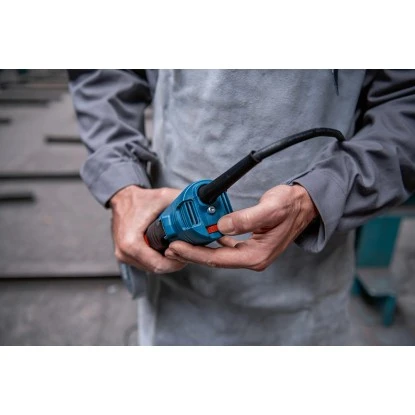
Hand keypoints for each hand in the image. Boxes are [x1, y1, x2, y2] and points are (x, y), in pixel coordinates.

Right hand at [110, 185, 185, 273]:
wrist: (122, 198)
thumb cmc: (140, 198)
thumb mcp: (164, 197)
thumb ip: (182, 203)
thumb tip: (200, 207)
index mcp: (132, 243)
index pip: (159, 265)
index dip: (176, 262)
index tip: (186, 253)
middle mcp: (125, 253)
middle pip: (157, 268)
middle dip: (173, 261)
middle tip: (185, 250)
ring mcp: (123, 255)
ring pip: (151, 267)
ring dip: (165, 261)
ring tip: (176, 248)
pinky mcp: (125, 255)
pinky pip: (145, 263)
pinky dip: (157, 258)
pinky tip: (165, 248)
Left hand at [165, 184, 317, 270]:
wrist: (304, 205)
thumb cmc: (290, 205)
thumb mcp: (269, 209)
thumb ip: (245, 219)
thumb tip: (221, 227)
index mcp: (257, 255)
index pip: (218, 259)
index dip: (195, 254)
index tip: (177, 246)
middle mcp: (253, 258)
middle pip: (215, 260)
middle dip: (192, 254)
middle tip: (172, 246)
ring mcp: (251, 253)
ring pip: (218, 255)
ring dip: (199, 249)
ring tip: (180, 242)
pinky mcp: (249, 246)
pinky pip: (224, 248)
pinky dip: (211, 243)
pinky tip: (202, 236)